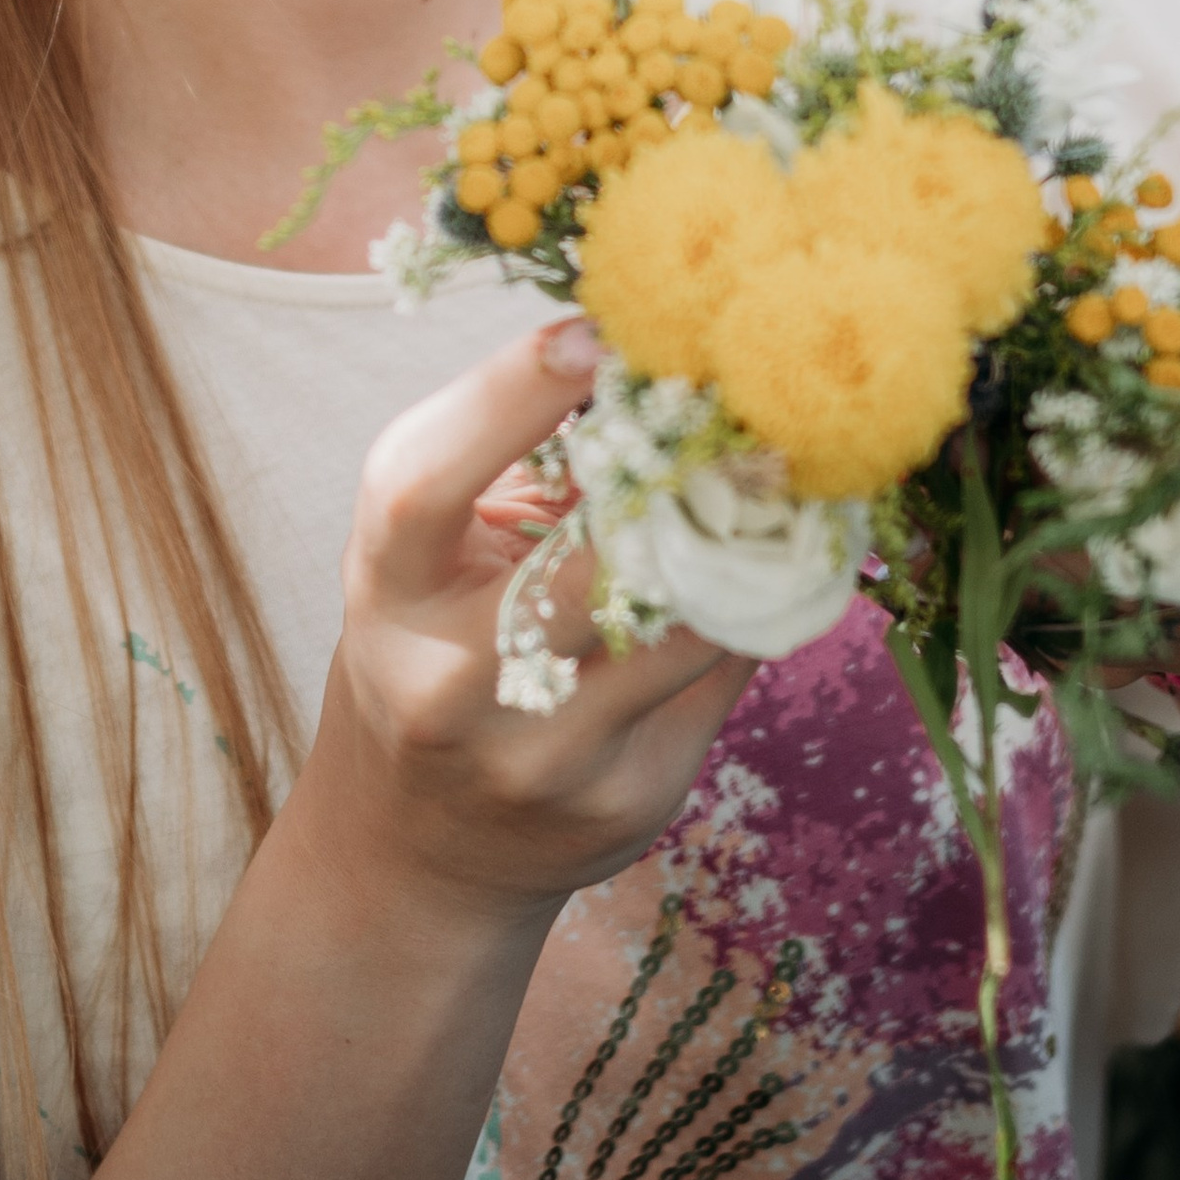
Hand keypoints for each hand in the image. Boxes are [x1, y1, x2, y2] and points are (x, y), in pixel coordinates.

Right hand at [298, 319, 752, 923]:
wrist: (421, 845)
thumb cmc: (432, 646)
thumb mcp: (429, 554)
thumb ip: (511, 463)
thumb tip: (648, 354)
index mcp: (387, 592)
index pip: (422, 485)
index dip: (505, 398)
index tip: (593, 334)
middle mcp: (453, 682)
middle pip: (586, 562)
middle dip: (677, 474)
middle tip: (748, 396)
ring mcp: (547, 753)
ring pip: (686, 621)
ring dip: (749, 535)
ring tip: (792, 464)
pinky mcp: (630, 796)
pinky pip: (725, 670)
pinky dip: (762, 600)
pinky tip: (787, 552)